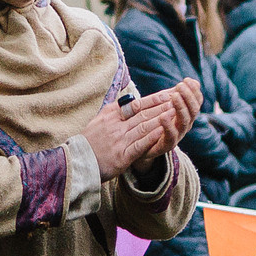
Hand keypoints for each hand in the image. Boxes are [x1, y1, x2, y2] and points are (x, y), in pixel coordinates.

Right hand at [83, 80, 198, 179]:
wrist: (77, 163)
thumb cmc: (89, 142)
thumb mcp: (99, 121)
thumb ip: (115, 110)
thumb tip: (129, 98)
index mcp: (111, 115)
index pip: (136, 104)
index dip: (154, 98)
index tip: (168, 92)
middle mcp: (115, 126)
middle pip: (143, 114)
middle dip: (162, 106)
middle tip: (178, 99)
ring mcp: (118, 140)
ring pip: (143, 127)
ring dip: (161, 119)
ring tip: (175, 111)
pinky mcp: (121, 156)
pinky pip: (139, 145)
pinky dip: (151, 137)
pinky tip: (163, 132)